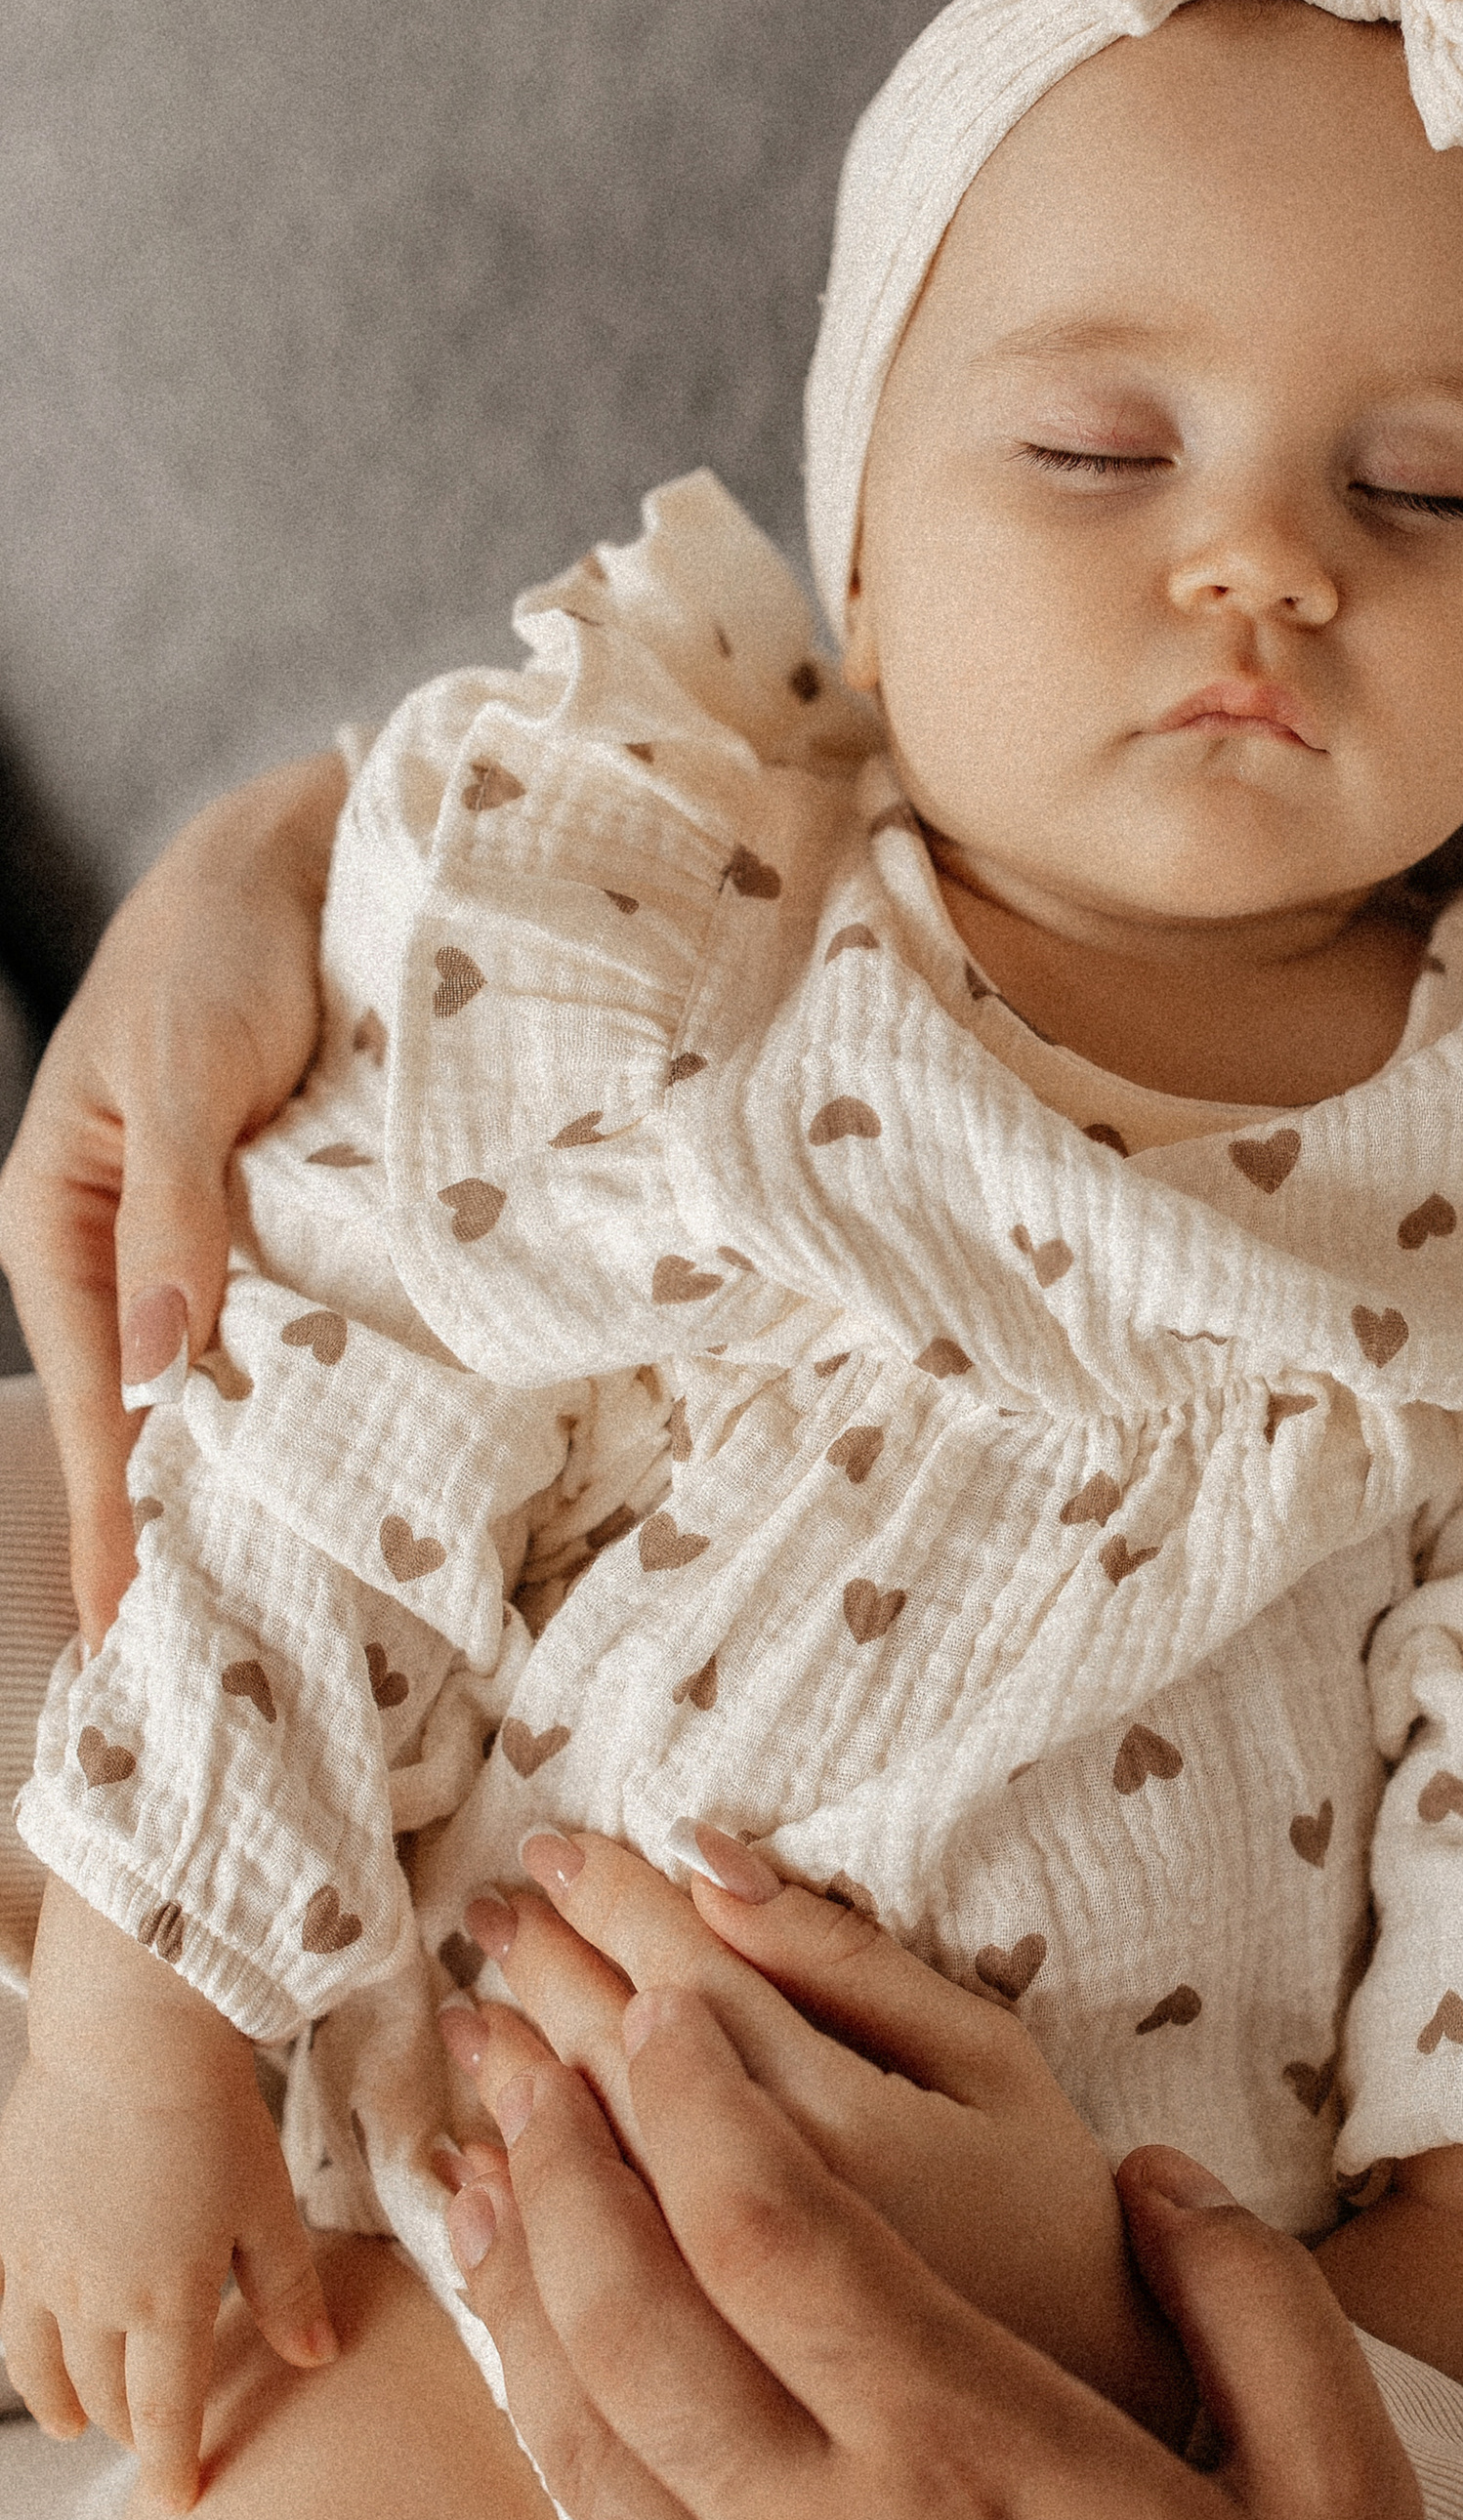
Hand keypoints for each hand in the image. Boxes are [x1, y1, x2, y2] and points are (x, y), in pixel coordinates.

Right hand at [0, 751, 344, 1647]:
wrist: (310, 853)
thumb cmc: (222, 946)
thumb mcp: (187, 1073)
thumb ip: (183, 1213)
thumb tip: (168, 1366)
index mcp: (62, 1223)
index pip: (97, 1405)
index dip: (116, 1520)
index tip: (134, 1635)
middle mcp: (126, 1251)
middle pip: (147, 1422)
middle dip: (174, 1532)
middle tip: (211, 1666)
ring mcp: (204, 1245)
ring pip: (219, 1390)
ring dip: (245, 1483)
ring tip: (279, 1606)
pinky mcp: (283, 1227)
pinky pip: (287, 1338)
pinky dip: (306, 1406)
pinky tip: (343, 1475)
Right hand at [0, 1879, 336, 2507]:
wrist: (128, 2039)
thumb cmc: (211, 2113)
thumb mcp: (268, 2206)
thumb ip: (286, 2290)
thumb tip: (315, 2358)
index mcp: (167, 2302)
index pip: (168, 2415)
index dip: (176, 2466)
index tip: (183, 2502)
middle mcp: (94, 2298)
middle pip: (107, 2395)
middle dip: (132, 2431)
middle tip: (151, 2445)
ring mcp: (41, 2267)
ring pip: (43, 2367)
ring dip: (65, 2403)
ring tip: (80, 2423)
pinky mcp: (9, 2229)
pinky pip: (9, 2314)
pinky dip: (24, 2351)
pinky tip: (37, 2352)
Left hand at [449, 2010, 1462, 2519]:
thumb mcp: (1356, 2509)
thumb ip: (1261, 2304)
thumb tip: (1161, 2177)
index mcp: (977, 2459)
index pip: (776, 2230)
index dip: (695, 2103)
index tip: (662, 2010)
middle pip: (633, 2307)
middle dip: (566, 2157)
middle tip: (524, 2043)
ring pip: (584, 2426)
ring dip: (522, 2279)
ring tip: (481, 2167)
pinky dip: (545, 2424)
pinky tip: (536, 2367)